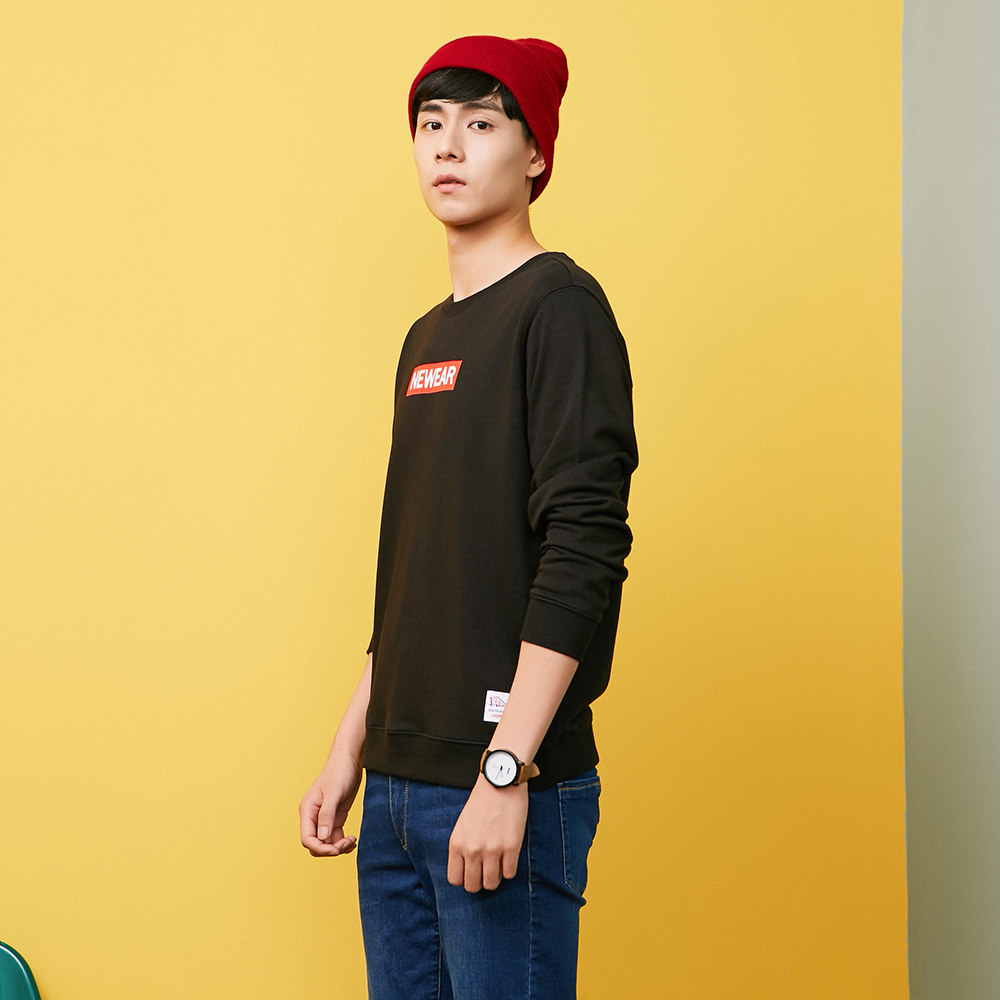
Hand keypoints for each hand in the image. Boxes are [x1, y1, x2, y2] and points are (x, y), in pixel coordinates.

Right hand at [299, 747, 362, 857]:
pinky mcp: (336, 816)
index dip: (320, 848)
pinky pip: (336, 837)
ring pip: (327, 842)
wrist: (350, 759)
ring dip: (339, 847)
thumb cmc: (339, 771)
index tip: (336, 850)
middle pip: (316, 844)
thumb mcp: (334, 793)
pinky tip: (353, 841)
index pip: (307, 839)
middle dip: (330, 849)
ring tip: (353, 841)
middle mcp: (314, 816)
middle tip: (347, 843)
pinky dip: (343, 842)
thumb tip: (323, 838)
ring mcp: (325, 817)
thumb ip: (327, 815)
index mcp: (308, 810)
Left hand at [447, 775, 527, 891]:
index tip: (472, 872)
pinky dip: (509, 868)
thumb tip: (468, 870)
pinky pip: (509, 874)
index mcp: (456, 844)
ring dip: (495, 877)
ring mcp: (492, 850)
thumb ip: (462, 847)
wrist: (500, 782)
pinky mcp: (511, 846)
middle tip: (486, 870)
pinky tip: (509, 856)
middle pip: (473, 886)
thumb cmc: (481, 802)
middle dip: (480, 881)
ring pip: (491, 884)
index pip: (455, 880)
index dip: (465, 879)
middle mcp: (472, 850)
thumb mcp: (462, 825)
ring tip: (498, 863)